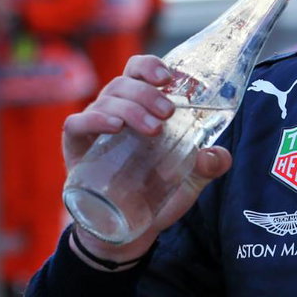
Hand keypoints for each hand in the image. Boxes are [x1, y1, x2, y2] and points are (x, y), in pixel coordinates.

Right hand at [62, 55, 232, 263]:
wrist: (125, 230)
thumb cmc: (152, 196)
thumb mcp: (187, 182)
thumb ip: (206, 167)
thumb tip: (220, 155)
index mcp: (138, 107)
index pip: (138, 71)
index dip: (151, 66)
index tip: (170, 77)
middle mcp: (114, 110)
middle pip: (125, 82)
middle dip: (148, 92)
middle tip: (168, 113)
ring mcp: (93, 127)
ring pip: (107, 99)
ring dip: (131, 108)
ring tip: (153, 129)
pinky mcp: (75, 146)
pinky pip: (78, 123)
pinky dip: (95, 119)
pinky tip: (114, 127)